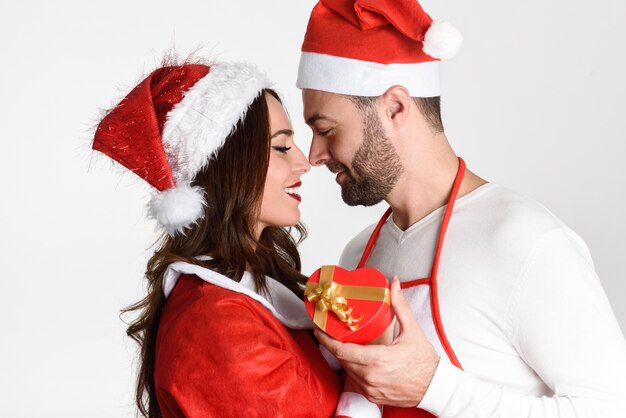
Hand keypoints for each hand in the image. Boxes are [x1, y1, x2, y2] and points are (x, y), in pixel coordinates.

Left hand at [315, 277, 439, 406]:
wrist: (436, 388)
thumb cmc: (425, 362)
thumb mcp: (412, 330)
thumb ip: (400, 305)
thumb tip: (393, 284)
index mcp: (377, 360)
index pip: (341, 350)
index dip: (326, 340)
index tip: (319, 329)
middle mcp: (371, 377)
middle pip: (341, 359)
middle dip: (333, 345)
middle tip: (329, 331)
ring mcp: (371, 390)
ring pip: (348, 371)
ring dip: (344, 357)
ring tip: (342, 343)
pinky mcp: (373, 397)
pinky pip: (356, 381)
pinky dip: (354, 369)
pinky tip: (356, 359)